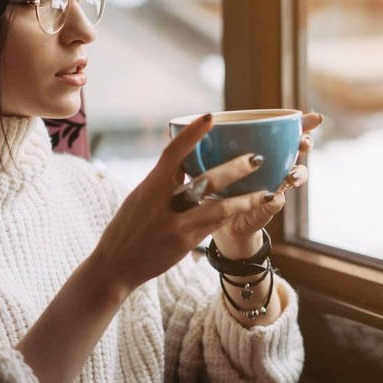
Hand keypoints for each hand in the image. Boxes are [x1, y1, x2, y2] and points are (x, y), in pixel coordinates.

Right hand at [91, 113, 290, 295]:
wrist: (115, 265)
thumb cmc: (127, 226)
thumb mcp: (140, 197)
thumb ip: (162, 180)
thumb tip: (183, 159)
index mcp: (150, 186)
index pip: (173, 153)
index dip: (192, 134)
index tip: (210, 117)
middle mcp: (162, 203)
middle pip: (204, 181)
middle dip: (233, 169)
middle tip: (257, 158)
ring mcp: (175, 225)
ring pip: (217, 208)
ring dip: (244, 199)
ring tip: (267, 192)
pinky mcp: (184, 243)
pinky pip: (214, 226)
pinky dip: (231, 216)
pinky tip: (249, 210)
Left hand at [211, 112, 322, 257]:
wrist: (221, 218)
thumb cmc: (221, 183)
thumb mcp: (217, 160)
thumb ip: (216, 142)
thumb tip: (205, 118)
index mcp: (268, 149)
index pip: (290, 131)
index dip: (305, 124)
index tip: (316, 118)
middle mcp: (277, 165)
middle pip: (300, 149)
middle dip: (306, 143)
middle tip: (304, 143)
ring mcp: (276, 185)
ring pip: (297, 175)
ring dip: (298, 173)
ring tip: (291, 176)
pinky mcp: (268, 206)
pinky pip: (277, 202)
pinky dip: (276, 199)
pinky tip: (274, 196)